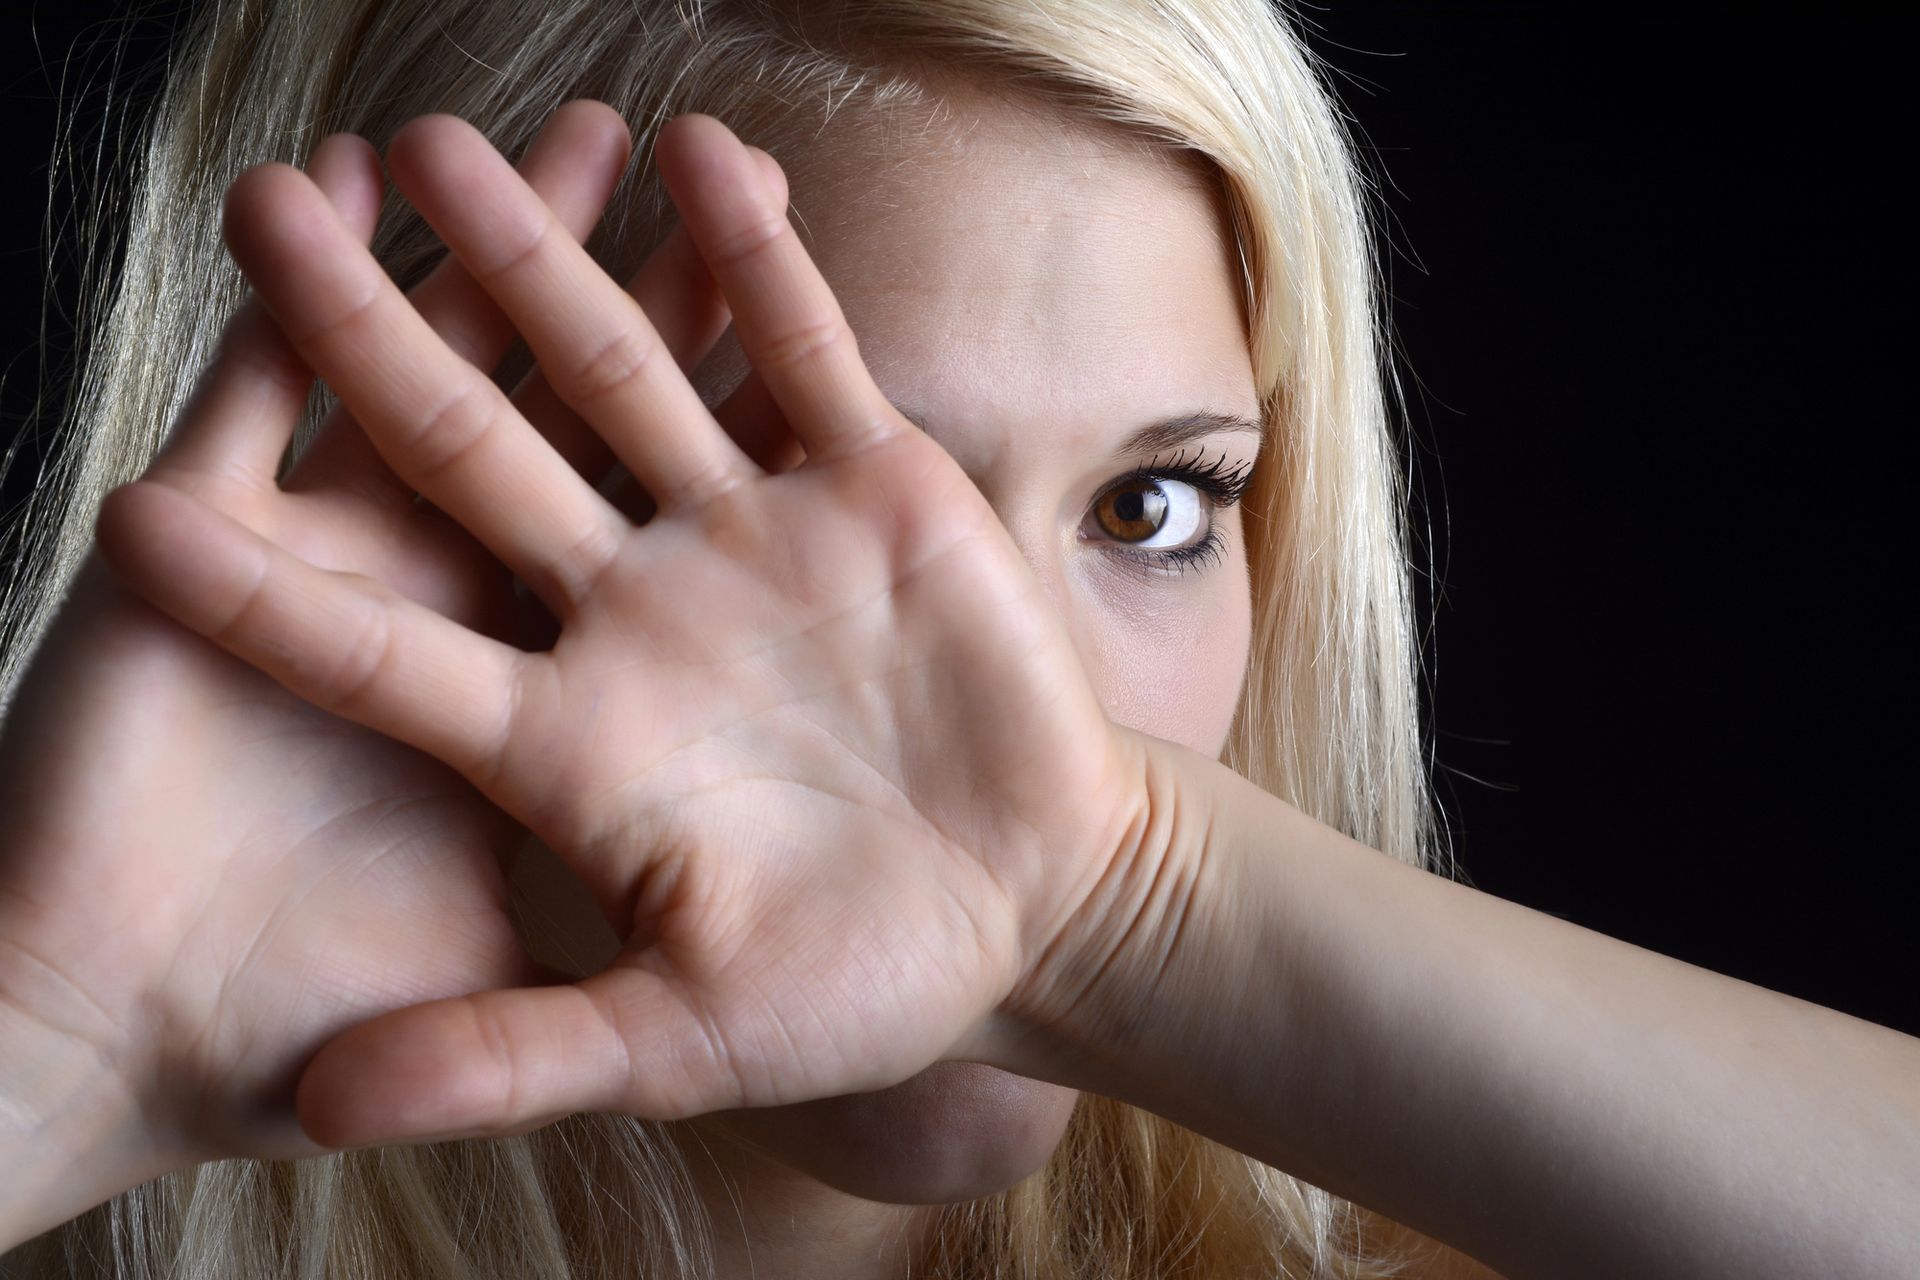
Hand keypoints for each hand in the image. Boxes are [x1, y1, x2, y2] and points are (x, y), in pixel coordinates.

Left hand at [95, 111, 1155, 1148]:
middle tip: (259, 215)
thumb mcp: (675, 1036)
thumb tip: (320, 1111)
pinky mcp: (870, 491)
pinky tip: (705, 155)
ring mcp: (749, 538)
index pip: (379, 651)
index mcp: (568, 739)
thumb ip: (506, 1056)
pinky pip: (804, 355)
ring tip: (443, 146)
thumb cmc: (861, 981)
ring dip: (538, 258)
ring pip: (620, 372)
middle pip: (470, 451)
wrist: (1034, 902)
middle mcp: (635, 613)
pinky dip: (760, 261)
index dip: (261, 594)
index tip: (129, 523)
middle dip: (369, 334)